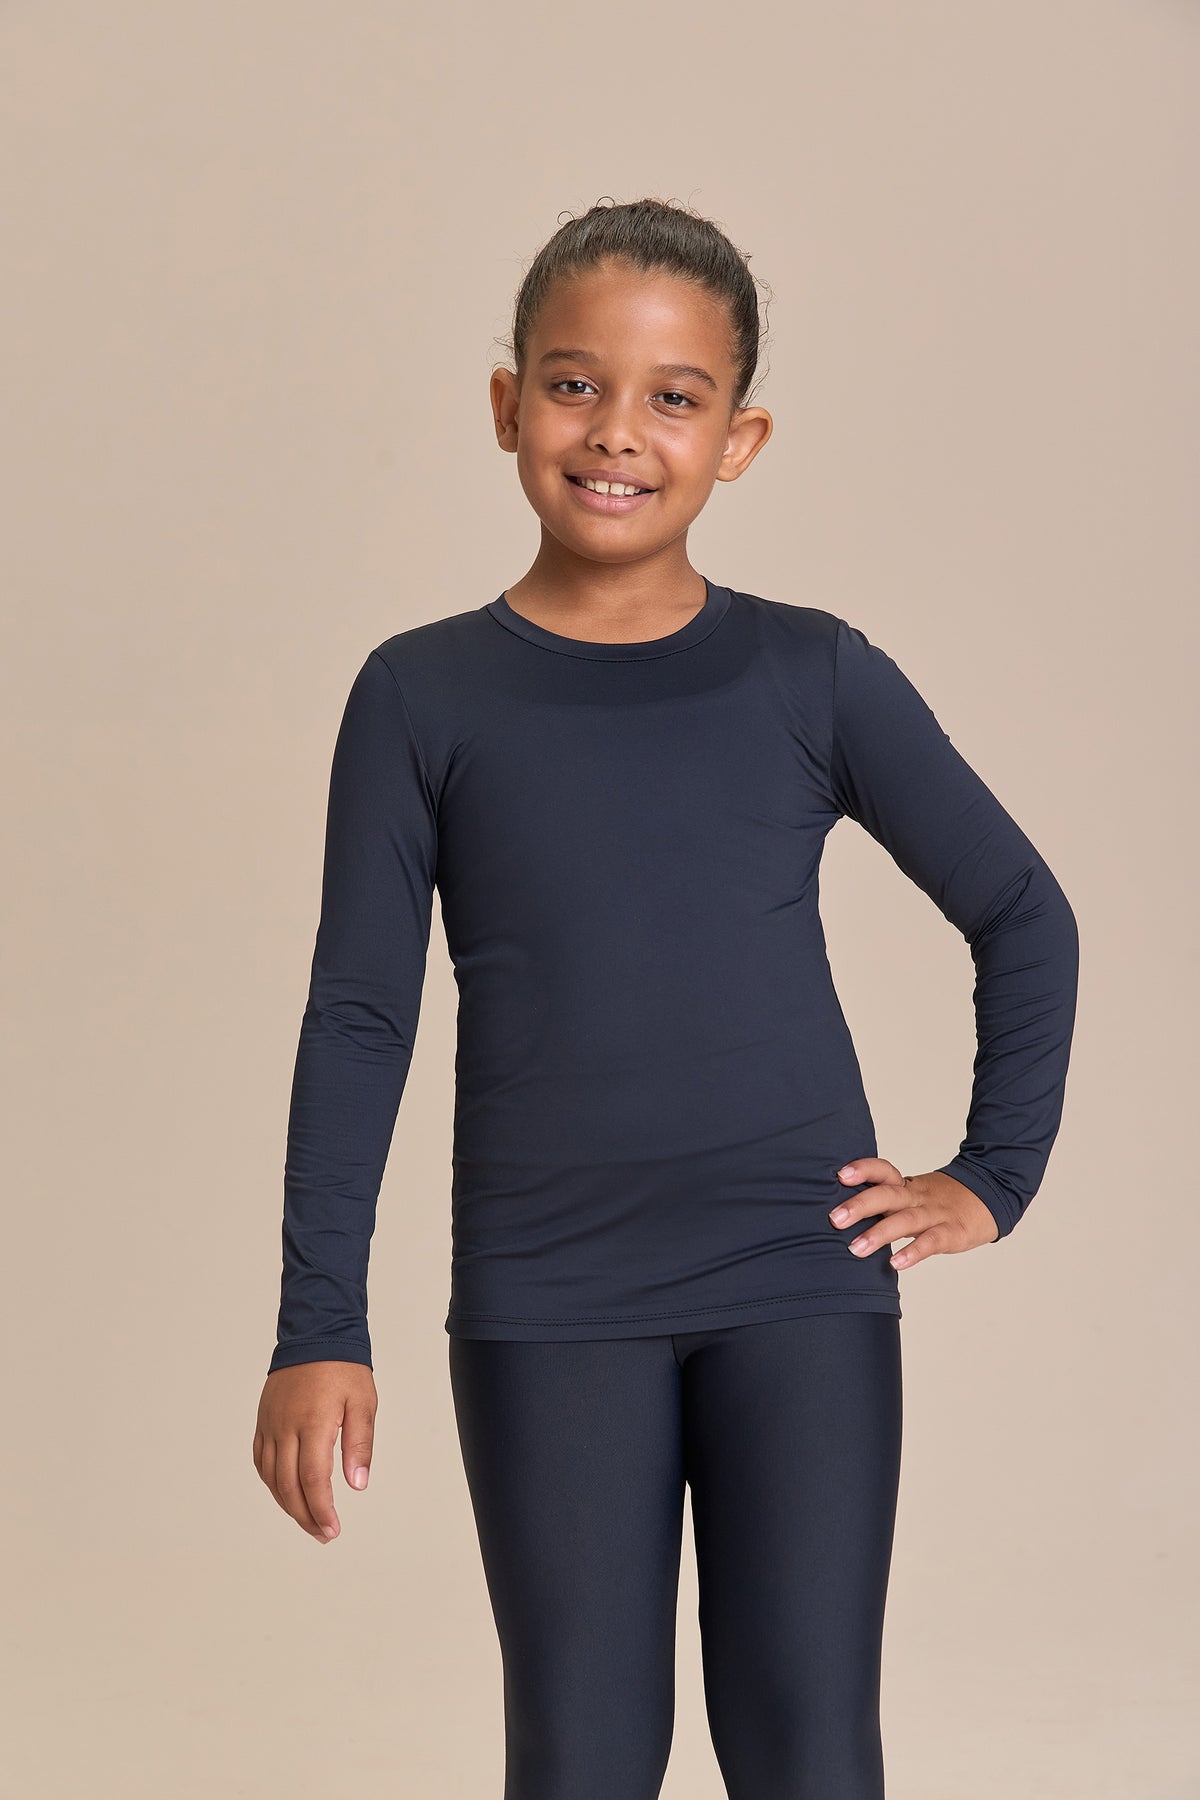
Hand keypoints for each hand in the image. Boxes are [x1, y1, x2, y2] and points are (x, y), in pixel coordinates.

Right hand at [252, 1360, 377, 1543]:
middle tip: (323, 1534)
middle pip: (288, 1485)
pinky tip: (285, 1493)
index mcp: (313, 1422)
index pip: (313, 1479)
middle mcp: (286, 1426)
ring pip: (271, 1477)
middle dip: (305, 1516)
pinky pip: (261, 1460)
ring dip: (287, 1504)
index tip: (332, 1529)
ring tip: (308, 1520)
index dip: (321, 1510)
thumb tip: (357, 1484)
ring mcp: (270, 1424)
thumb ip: (360, 1444)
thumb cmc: (343, 1367)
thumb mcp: (363, 1402)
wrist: (316, 1334)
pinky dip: (271, 1482)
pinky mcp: (264, 1420)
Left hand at [829, 1157, 1000, 1268]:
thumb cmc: (942, 1200)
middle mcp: (917, 1197)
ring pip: (905, 1220)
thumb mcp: (913, 1194)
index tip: (840, 1175)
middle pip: (887, 1195)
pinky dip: (912, 1252)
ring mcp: (935, 1214)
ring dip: (878, 1234)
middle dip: (859, 1205)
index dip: (863, 1169)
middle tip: (834, 1218)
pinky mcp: (952, 1232)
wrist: (990, 1196)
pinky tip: (895, 1263)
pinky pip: (931, 1242)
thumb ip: (885, 1203)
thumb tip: (845, 1214)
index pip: (883, 1170)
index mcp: (906, 1186)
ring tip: (855, 1249)